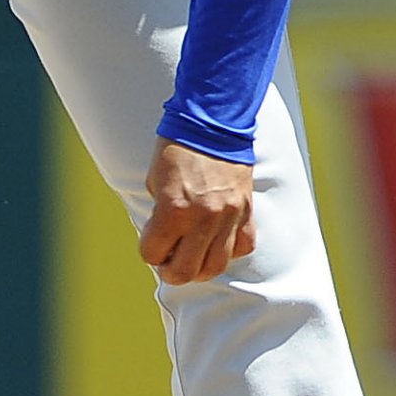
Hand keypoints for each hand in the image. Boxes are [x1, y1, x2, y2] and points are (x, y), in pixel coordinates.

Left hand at [141, 140, 257, 284]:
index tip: (152, 242)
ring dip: (200, 267)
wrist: (214, 124)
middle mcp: (203, 218)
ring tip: (193, 256)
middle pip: (185, 271)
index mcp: (174, 209)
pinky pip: (242, 247)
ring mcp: (228, 216)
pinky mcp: (246, 211)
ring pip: (216, 266)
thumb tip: (165, 240)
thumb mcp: (155, 182)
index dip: (149, 251)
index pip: (153, 254)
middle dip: (171, 270)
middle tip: (169, 259)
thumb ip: (160, 215)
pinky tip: (218, 241)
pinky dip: (229, 250)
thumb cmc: (178, 149)